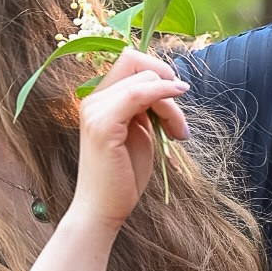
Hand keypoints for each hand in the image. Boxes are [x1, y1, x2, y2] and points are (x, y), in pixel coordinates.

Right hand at [70, 48, 189, 232]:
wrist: (103, 209)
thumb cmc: (123, 176)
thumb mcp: (139, 132)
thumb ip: (145, 106)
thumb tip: (166, 83)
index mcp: (99, 100)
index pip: (129, 60)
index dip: (156, 70)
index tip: (175, 96)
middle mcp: (92, 100)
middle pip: (137, 63)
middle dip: (166, 82)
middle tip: (178, 118)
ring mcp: (95, 111)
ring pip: (146, 80)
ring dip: (171, 104)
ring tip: (178, 132)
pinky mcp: (103, 125)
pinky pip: (139, 94)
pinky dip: (163, 95)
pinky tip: (178, 105)